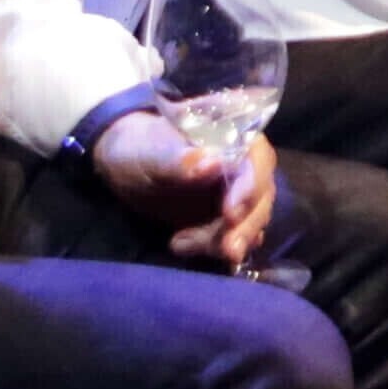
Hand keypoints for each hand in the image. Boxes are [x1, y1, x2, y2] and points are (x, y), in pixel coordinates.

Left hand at [90, 105, 275, 267]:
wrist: (127, 167)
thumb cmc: (140, 148)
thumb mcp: (151, 152)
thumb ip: (179, 159)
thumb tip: (214, 164)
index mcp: (236, 137)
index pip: (257, 161)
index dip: (250, 188)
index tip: (230, 215)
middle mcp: (246, 166)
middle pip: (261, 197)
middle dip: (245, 226)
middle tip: (227, 251)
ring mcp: (238, 195)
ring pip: (249, 222)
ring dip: (226, 241)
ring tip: (180, 244)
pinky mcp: (226, 221)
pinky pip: (233, 237)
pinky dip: (213, 249)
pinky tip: (181, 246)